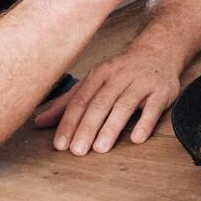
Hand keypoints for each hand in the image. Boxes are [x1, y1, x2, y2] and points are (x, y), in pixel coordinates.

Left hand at [34, 47, 179, 154]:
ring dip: (111, 127)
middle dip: (87, 127)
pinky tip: (136, 138)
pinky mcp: (161, 92)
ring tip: (101, 148)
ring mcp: (141, 83)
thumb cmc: (123, 71)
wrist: (159, 51)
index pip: (80, 100)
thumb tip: (39, 122)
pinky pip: (152, 108)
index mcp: (100, 75)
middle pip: (100, 103)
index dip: (69, 122)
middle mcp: (119, 77)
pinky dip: (145, 123)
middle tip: (78, 150)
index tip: (61, 144)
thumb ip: (68, 102)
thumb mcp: (94, 81)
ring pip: (124, 105)